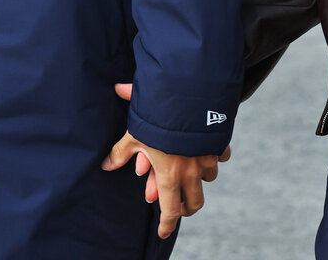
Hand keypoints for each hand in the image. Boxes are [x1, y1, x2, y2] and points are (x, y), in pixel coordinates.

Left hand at [102, 83, 230, 238]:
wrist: (187, 95)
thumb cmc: (157, 117)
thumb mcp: (135, 134)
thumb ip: (121, 152)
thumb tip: (106, 165)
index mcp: (170, 175)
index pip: (170, 210)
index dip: (167, 225)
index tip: (164, 232)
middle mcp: (192, 171)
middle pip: (195, 203)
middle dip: (187, 208)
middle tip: (179, 206)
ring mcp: (207, 158)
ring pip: (209, 178)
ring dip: (199, 179)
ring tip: (190, 174)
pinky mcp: (219, 143)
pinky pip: (221, 156)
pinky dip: (215, 157)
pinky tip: (208, 152)